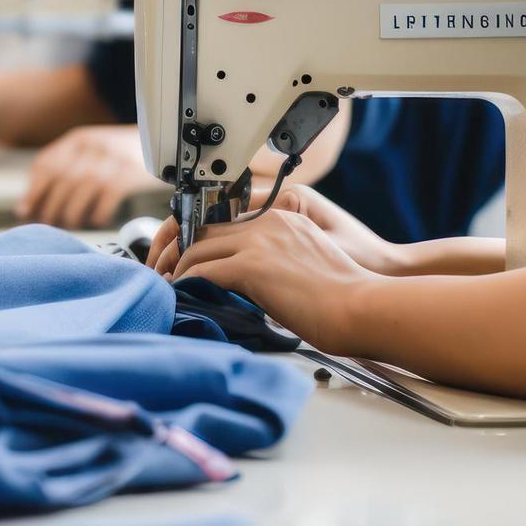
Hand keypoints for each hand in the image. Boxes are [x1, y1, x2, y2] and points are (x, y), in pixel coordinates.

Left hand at [15, 125, 165, 229]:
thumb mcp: (89, 152)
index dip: (33, 190)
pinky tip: (96, 220)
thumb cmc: (119, 154)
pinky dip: (98, 213)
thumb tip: (27, 204)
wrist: (162, 141)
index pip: (47, 164)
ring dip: (71, 213)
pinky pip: (107, 197)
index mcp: (78, 139)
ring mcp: (112, 158)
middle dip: (49, 206)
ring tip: (70, 224)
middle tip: (47, 224)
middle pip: (62, 179)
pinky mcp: (130, 173)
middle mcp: (93, 146)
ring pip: (81, 189)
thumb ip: (62, 170)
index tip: (25, 211)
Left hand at [148, 183, 398, 276]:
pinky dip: (185, 283)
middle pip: (204, 229)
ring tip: (168, 287)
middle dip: (178, 250)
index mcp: (282, 219)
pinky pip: (203, 270)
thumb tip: (248, 282)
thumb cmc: (343, 298)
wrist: (360, 307)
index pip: (226, 220)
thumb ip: (276, 260)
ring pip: (198, 247)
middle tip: (165, 271)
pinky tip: (181, 296)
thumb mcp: (306, 263)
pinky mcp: (252, 266)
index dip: (199, 238)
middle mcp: (268, 224)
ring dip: (176, 269)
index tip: (186, 256)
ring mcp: (259, 242)